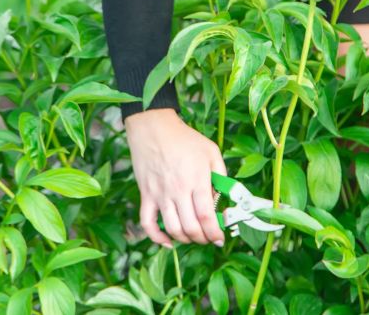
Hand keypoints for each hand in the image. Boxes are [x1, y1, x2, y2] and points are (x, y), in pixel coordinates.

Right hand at [125, 108, 226, 247]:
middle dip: (203, 239)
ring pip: (172, 229)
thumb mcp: (211, 151)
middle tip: (208, 239)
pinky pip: (147, 223)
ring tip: (193, 237)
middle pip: (191, 228)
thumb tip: (222, 200)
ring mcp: (160, 194)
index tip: (219, 239)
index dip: (215, 233)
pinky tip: (167, 241)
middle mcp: (178, 190)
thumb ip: (221, 175)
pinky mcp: (146, 195)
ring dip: (185, 240)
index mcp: (197, 180)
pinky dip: (156, 237)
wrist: (153, 128)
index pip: (207, 217)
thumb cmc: (184, 139)